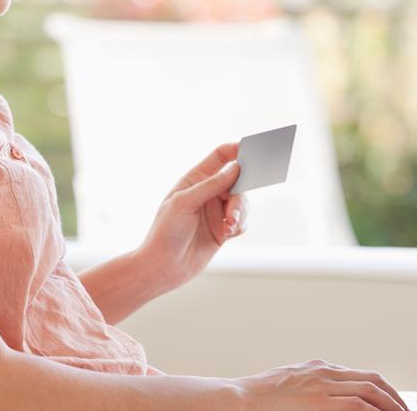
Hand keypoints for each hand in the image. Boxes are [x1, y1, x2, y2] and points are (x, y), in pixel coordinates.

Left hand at [135, 141, 249, 291]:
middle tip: (234, 209)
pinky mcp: (224, 229)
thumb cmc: (166, 232)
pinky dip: (239, 226)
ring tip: (228, 227)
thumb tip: (236, 168)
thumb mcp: (185, 202)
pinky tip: (226, 235)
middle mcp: (208, 192)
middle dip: (240, 194)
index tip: (252, 151)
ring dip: (239, 213)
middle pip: (238, 181)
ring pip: (243, 203)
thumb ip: (211, 185)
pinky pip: (242, 221)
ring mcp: (217, 211)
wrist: (164, 267)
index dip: (237, 150)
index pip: (221, 156)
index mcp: (195, 179)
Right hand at [231, 359, 407, 410]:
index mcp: (320, 368)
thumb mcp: (290, 385)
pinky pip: (357, 404)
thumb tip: (323, 400)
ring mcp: (323, 385)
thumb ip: (311, 387)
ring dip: (391, 405)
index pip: (362, 376)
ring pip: (371, 390)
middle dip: (394, 397)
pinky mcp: (320, 400)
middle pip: (373, 380)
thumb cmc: (259, 397)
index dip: (382, 390)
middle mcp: (326, 372)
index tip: (392, 404)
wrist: (240, 399)